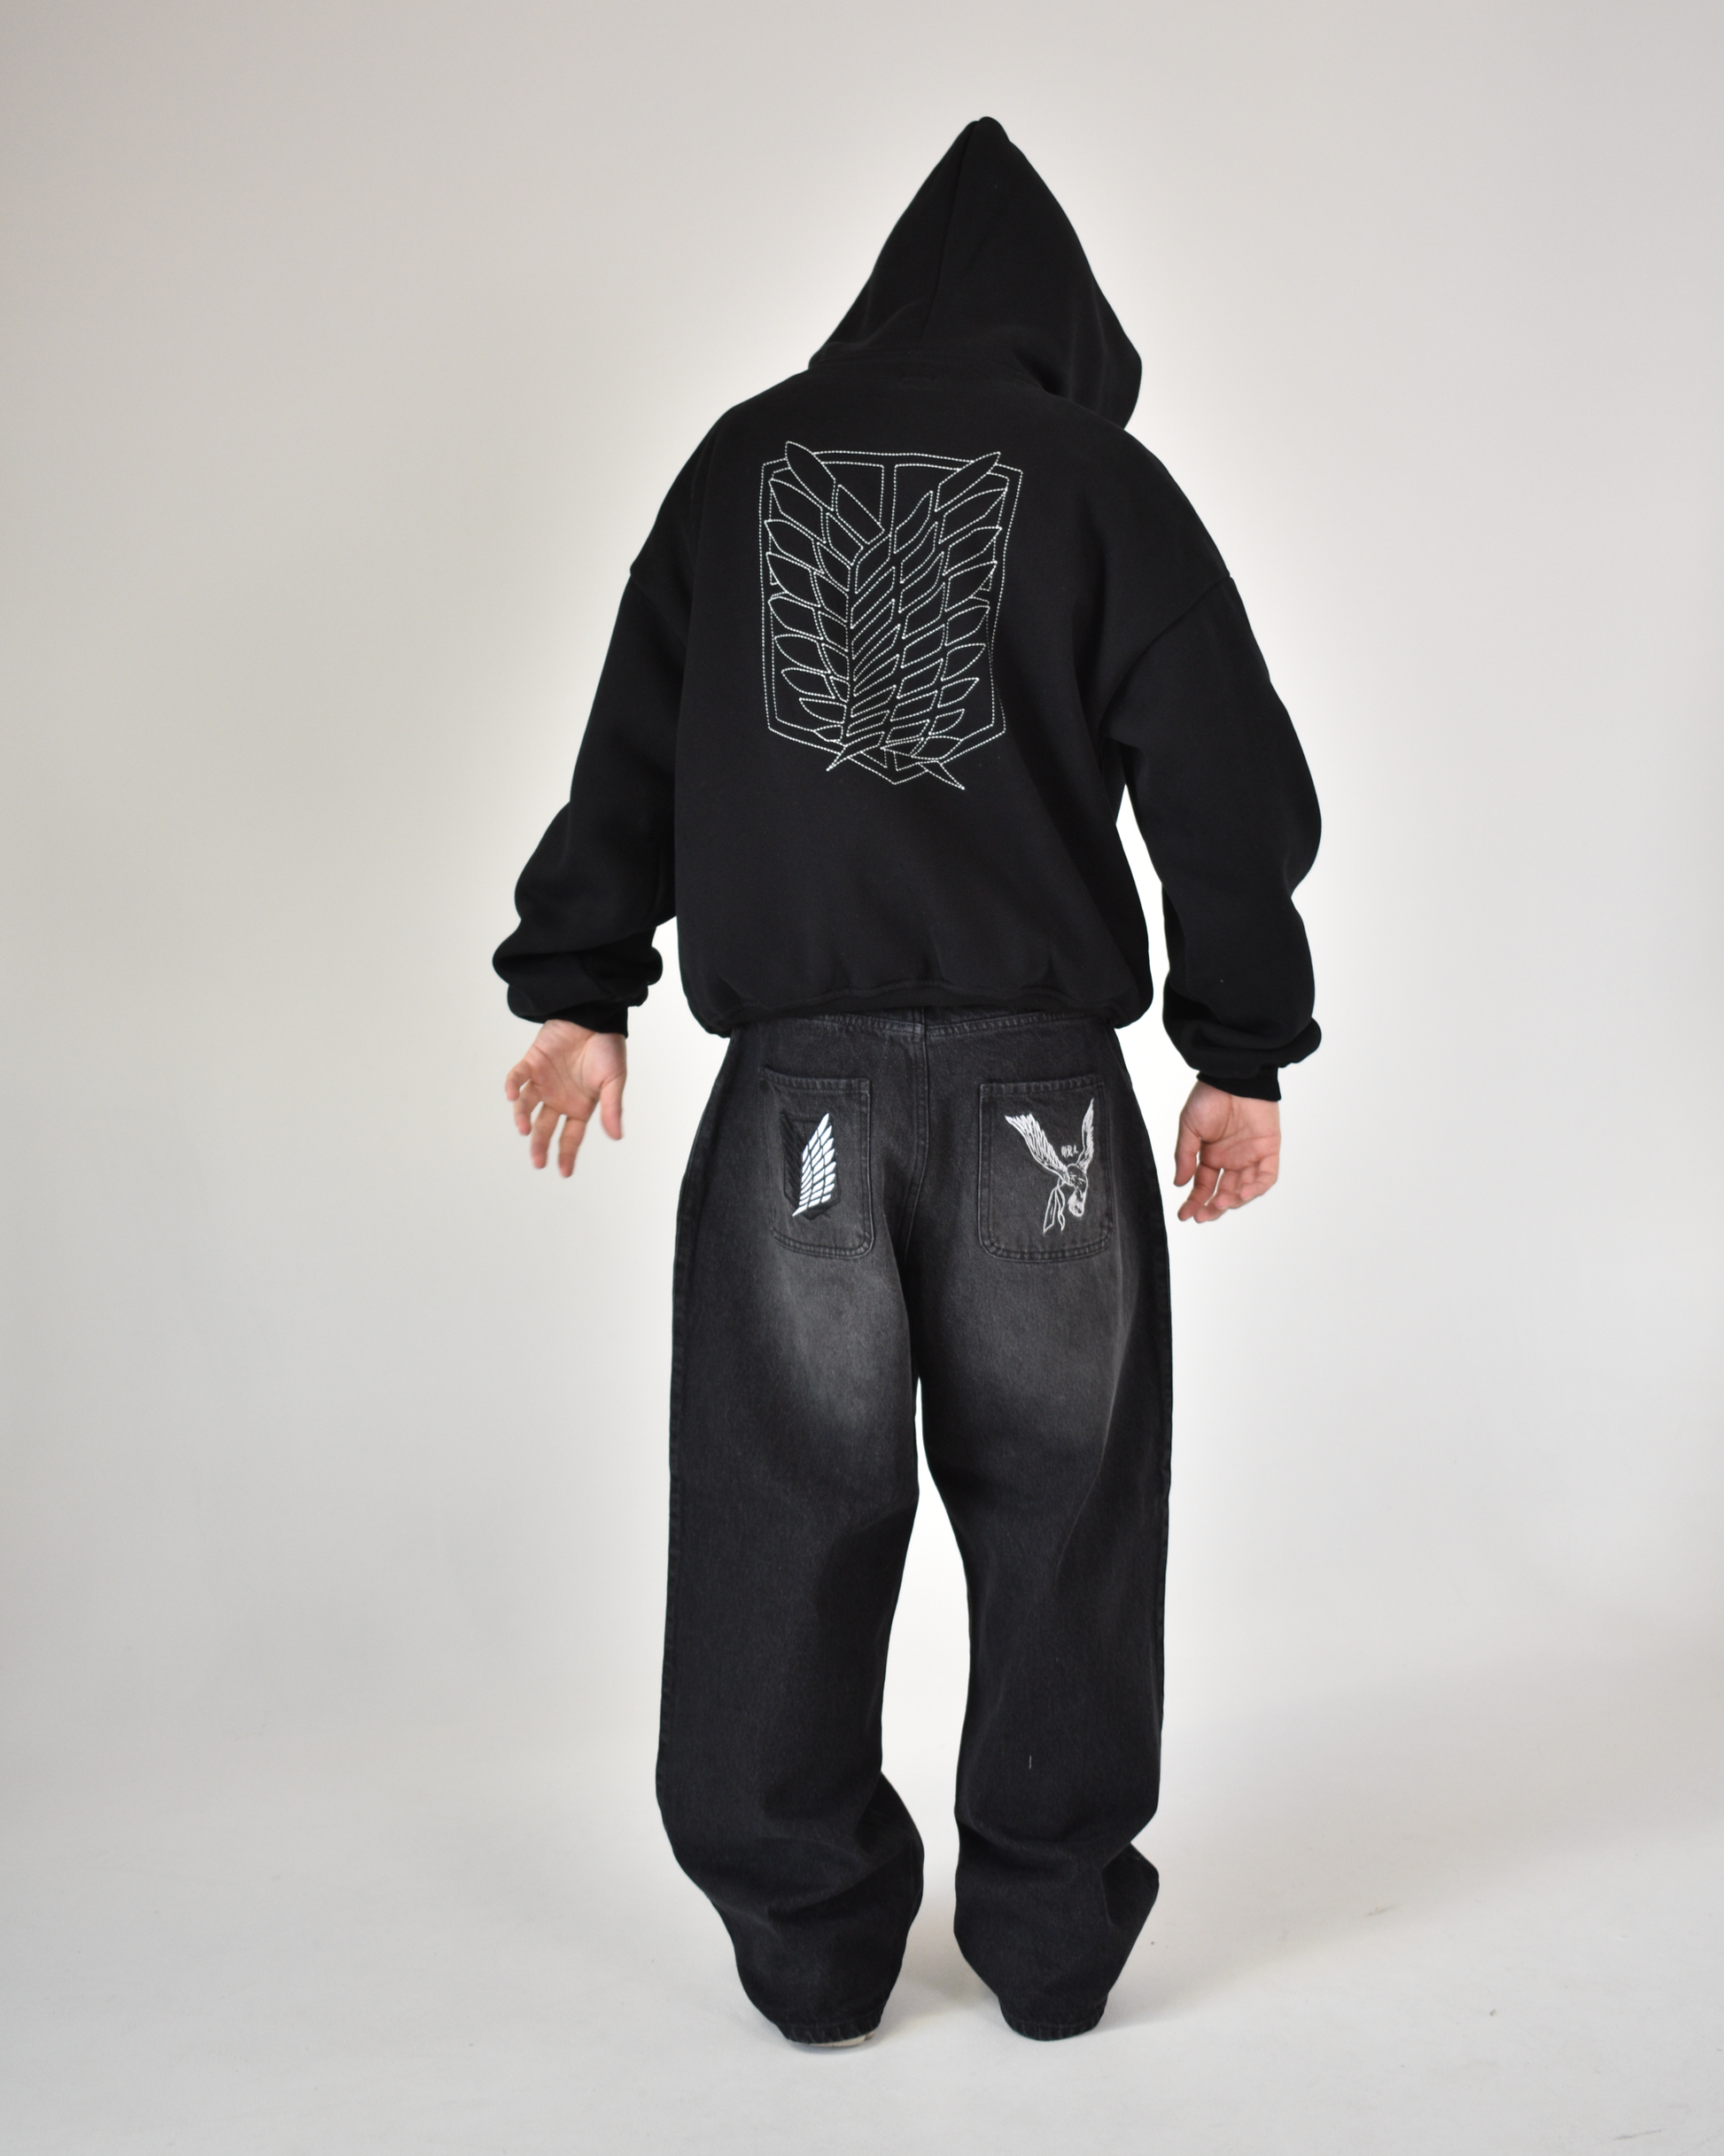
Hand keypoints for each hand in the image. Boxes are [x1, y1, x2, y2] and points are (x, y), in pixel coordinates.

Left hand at [504, 1021, 626, 1176]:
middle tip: (537, 1161)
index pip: (571, 1137)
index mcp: (580, 1106)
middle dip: (539, 1145)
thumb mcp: (614, 1081)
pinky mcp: (532, 1063)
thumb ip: (612, 1108)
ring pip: (527, 1106)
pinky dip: (512, 1086)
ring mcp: (543, 1082)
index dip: (567, 1154)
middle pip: (545, 1127)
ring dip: (523, 1118)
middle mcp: (559, 1098)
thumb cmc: (608, 1047)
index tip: (563, 1172)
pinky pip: (517, 1077)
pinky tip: (512, 1096)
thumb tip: (616, 1136)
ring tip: (524, 1128)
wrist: (594, 1016)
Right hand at [1172, 1082, 1280, 1223]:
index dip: (1194, 1202)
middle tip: (1203, 1217)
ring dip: (1234, 1200)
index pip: (1203, 1187)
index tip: (1184, 1215)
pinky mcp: (1269, 1150)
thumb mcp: (1189, 1127)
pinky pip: (1266, 1176)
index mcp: (1211, 1156)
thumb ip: (1185, 1156)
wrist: (1234, 1077)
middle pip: (1224, 1193)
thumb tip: (1179, 1184)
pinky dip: (1256, 1188)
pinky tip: (1242, 1193)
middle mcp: (1231, 1160)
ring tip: (1222, 1203)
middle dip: (1214, 1208)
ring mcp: (1250, 1156)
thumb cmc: (1209, 1097)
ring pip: (1245, 1189)